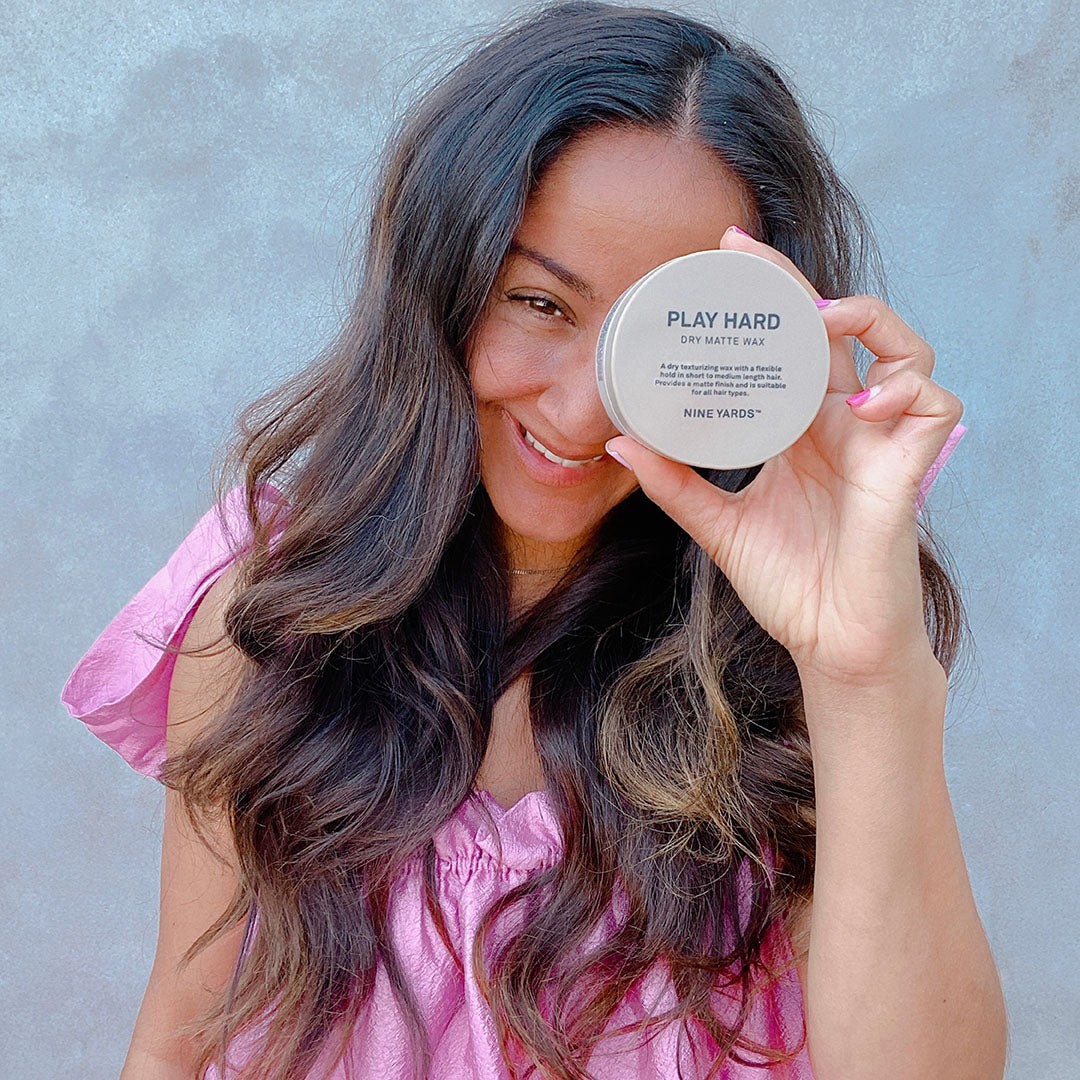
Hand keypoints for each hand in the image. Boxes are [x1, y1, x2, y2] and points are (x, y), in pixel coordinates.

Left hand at [606, 226, 964, 685]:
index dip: (767, 298)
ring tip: (825, 321)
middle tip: (746, 255)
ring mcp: (879, 441)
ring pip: (906, 349)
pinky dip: (907, 390)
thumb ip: (674, 484)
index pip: (789, 345)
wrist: (831, 643)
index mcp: (800, 429)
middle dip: (799, 284)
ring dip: (871, 321)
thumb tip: (617, 444)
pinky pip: (934, 403)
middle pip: (838, 330)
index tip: (722, 254)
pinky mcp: (908, 469)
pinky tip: (864, 404)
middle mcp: (842, 424)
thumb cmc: (788, 583)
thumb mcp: (718, 525)